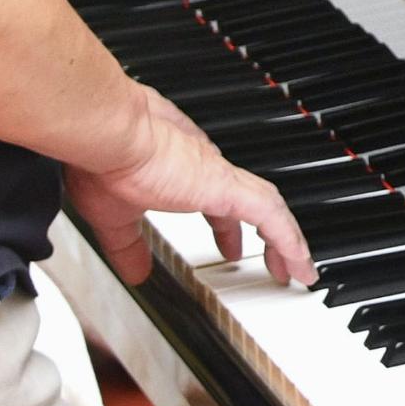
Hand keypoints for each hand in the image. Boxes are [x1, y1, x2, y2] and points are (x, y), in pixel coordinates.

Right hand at [66, 82, 312, 286]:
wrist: (109, 134)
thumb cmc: (104, 159)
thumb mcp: (114, 216)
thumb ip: (127, 246)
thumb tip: (134, 272)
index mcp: (180, 170)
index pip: (216, 200)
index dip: (227, 226)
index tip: (230, 244)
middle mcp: (205, 167)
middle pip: (250, 202)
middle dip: (264, 235)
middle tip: (273, 259)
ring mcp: (219, 176)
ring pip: (269, 208)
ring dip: (286, 241)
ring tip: (298, 267)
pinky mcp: (227, 185)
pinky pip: (272, 215)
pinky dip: (289, 239)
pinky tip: (300, 261)